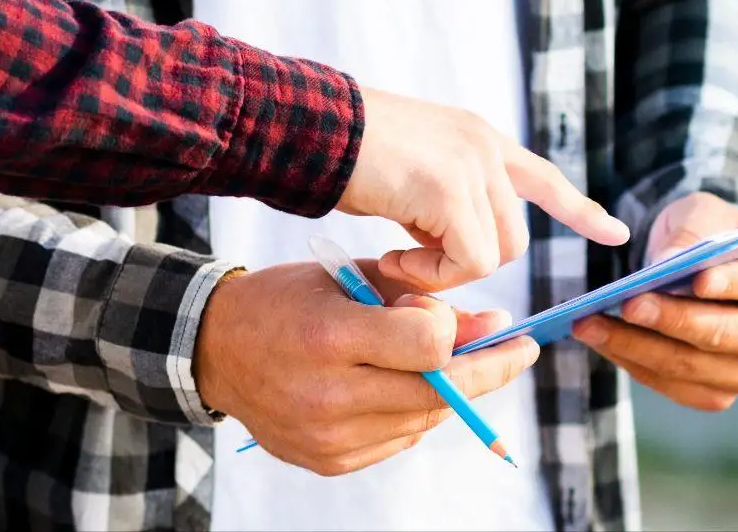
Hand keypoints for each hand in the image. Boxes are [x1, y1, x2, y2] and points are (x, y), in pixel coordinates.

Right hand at [194, 259, 540, 475]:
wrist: (215, 350)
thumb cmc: (286, 300)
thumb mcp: (348, 276)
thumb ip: (417, 297)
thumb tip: (490, 324)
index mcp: (329, 336)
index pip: (429, 346)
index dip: (458, 330)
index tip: (480, 317)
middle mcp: (328, 394)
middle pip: (437, 391)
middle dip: (487, 368)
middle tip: (521, 349)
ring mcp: (328, 437)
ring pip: (424, 419)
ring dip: (452, 391)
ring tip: (464, 363)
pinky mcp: (328, 462)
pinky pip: (398, 440)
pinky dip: (414, 413)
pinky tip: (409, 387)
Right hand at [338, 89, 627, 291]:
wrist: (308, 126)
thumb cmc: (340, 154)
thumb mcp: (408, 172)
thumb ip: (441, 201)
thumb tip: (452, 247)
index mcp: (475, 136)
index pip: (543, 176)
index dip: (578, 209)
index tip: (615, 233)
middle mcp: (483, 145)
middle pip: (514, 237)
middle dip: (469, 264)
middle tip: (407, 263)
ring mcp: (471, 164)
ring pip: (495, 254)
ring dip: (444, 271)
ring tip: (394, 257)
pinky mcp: (450, 189)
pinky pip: (467, 261)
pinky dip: (431, 274)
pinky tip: (391, 256)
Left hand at [575, 192, 737, 410]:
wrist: (693, 265)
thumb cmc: (706, 233)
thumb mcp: (701, 213)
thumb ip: (690, 233)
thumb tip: (665, 266)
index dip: (732, 283)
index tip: (697, 279)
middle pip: (727, 335)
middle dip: (673, 320)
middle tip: (628, 303)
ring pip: (692, 366)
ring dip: (638, 346)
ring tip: (591, 322)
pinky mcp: (716, 392)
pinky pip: (673, 385)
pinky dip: (634, 363)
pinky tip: (603, 340)